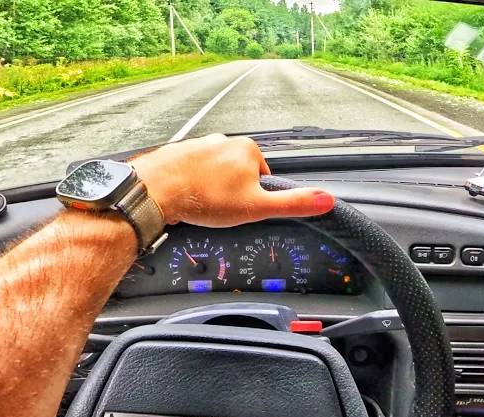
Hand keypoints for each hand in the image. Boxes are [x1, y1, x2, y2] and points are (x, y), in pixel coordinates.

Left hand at [131, 134, 334, 226]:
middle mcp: (224, 141)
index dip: (255, 197)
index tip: (243, 208)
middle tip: (221, 210)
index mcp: (248, 149)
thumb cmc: (206, 198)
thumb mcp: (257, 207)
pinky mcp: (178, 152)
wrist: (157, 189)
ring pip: (214, 173)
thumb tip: (326, 200)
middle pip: (238, 174)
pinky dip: (191, 186)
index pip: (263, 176)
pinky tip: (186, 198)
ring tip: (201, 205)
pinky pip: (191, 172)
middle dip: (232, 194)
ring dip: (210, 190)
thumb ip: (292, 204)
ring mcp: (199, 144)